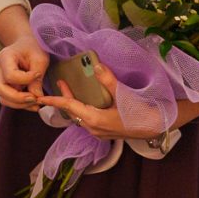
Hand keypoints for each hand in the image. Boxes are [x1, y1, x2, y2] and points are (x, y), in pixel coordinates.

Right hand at [0, 34, 48, 110]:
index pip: (11, 75)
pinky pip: (8, 99)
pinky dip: (19, 104)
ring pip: (3, 98)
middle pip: (1, 89)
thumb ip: (37, 78)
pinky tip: (32, 102)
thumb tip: (36, 97)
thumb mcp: (40, 59)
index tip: (39, 74)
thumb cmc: (34, 49)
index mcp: (4, 57)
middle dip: (19, 98)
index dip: (26, 80)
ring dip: (19, 104)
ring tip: (36, 103)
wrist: (26, 44)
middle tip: (35, 99)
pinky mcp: (3, 85)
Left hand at [39, 61, 157, 140]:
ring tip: (68, 90)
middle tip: (58, 84)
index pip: (69, 107)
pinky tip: (84, 100)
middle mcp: (93, 128)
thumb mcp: (123, 94)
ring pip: (79, 117)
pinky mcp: (105, 132)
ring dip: (72, 104)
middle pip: (72, 112)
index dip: (55, 100)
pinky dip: (81, 109)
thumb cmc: (140, 111)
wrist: (157, 126)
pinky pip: (86, 120)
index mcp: (94, 119)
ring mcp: (99, 132)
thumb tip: (95, 65)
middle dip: (63, 99)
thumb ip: (108, 80)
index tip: (41, 97)